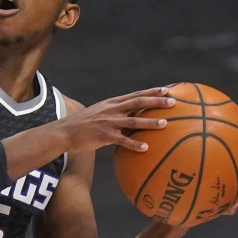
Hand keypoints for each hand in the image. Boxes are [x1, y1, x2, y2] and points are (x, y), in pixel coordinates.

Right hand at [59, 87, 174, 152]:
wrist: (65, 131)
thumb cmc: (85, 124)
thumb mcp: (101, 112)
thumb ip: (118, 112)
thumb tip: (135, 116)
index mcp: (113, 103)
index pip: (136, 95)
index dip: (152, 92)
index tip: (167, 90)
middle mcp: (113, 110)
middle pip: (138, 104)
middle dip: (156, 102)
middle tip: (173, 102)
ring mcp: (109, 123)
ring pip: (133, 122)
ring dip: (150, 123)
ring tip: (165, 124)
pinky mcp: (104, 136)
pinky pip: (122, 141)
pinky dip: (134, 144)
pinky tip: (145, 148)